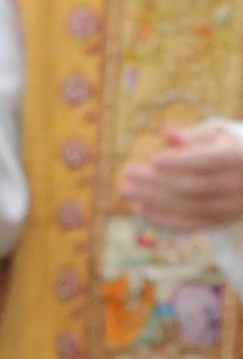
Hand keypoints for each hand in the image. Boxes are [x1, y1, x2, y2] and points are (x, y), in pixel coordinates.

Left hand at [121, 122, 242, 232]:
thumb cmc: (225, 151)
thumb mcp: (216, 138)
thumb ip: (193, 136)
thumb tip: (167, 133)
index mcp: (239, 158)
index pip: (209, 160)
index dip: (180, 161)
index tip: (152, 158)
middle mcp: (238, 185)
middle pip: (193, 186)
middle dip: (157, 180)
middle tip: (127, 173)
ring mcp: (229, 207)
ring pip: (188, 207)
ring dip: (154, 201)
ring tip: (127, 190)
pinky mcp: (218, 223)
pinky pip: (188, 225)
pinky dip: (162, 219)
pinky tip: (140, 210)